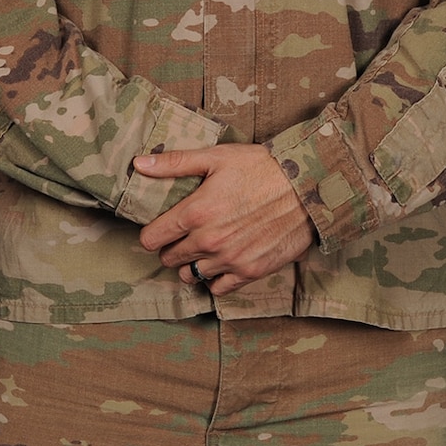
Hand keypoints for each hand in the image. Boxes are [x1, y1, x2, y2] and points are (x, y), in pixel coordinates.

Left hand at [134, 144, 312, 295]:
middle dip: (171, 248)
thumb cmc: (261, 167)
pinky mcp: (250, 272)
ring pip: (191, 275)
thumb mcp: (216, 157)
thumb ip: (175, 163)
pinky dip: (214, 280)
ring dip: (191, 265)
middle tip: (182, 236)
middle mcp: (209, 241)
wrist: (306, 186)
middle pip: (169, 259)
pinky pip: (218, 289)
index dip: (152, 234)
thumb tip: (139, 164)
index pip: (153, 238)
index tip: (159, 229)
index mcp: (195, 212)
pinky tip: (220, 264)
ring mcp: (229, 259)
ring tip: (201, 250)